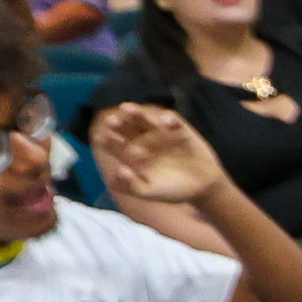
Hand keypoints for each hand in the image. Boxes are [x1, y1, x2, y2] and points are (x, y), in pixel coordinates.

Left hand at [92, 101, 229, 205]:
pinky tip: (165, 121)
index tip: (100, 138)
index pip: (116, 144)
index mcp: (134, 155)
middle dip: (119, 122)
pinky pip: (174, 121)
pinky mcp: (181, 130)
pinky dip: (170, 119)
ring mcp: (163, 134)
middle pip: (128, 127)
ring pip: (146, 119)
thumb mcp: (149, 192)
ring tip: (127, 108)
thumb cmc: (172, 190)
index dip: (107, 140)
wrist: (201, 188)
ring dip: (137, 112)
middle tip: (111, 121)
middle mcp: (145, 140)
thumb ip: (131, 186)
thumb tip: (119, 171)